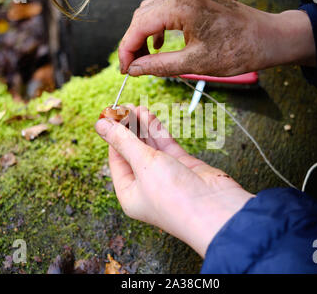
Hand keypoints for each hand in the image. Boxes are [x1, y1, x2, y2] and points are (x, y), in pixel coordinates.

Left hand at [95, 106, 253, 256]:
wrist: (215, 210)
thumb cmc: (175, 197)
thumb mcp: (143, 164)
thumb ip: (123, 140)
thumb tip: (100, 124)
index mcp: (130, 193)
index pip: (116, 159)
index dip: (112, 136)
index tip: (109, 114)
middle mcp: (146, 185)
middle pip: (132, 151)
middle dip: (127, 128)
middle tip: (123, 107)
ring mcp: (165, 174)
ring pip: (150, 145)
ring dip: (142, 126)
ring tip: (134, 106)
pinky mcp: (183, 165)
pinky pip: (166, 144)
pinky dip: (157, 129)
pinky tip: (148, 114)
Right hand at [119, 0, 315, 77]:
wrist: (267, 39)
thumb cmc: (237, 50)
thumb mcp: (195, 63)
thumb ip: (159, 65)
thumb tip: (134, 69)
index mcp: (181, 6)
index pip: (139, 26)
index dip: (127, 49)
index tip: (125, 69)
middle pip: (142, 15)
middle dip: (133, 42)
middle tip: (132, 67)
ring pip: (153, 10)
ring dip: (144, 34)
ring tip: (145, 58)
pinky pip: (167, 8)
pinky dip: (159, 27)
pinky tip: (161, 44)